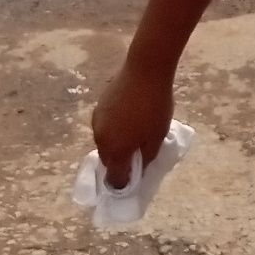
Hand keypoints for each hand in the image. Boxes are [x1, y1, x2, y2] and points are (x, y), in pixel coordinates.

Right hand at [92, 55, 174, 189]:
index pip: (114, 178)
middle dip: (120, 163)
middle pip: (108, 160)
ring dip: (116, 144)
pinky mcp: (98, 106)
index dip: (123, 183)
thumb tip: (137, 169)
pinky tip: (129, 118)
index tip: (134, 181)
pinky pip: (104, 126)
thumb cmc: (155, 106)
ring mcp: (97, 121)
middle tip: (137, 156)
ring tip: (134, 134)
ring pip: (105, 142)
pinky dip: (114, 128)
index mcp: (115, 150)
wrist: (145, 70)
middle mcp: (100, 139)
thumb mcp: (157, 136)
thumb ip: (146, 157)